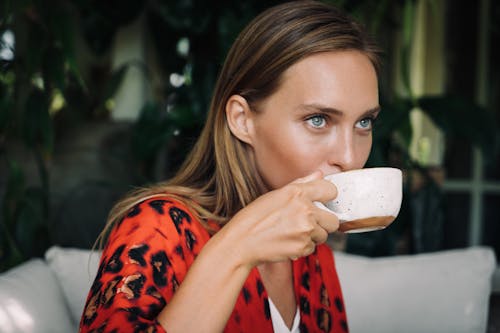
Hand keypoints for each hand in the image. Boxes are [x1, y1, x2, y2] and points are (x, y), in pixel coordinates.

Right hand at [221, 170, 339, 266]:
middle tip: (307, 223)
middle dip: (323, 223)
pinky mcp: (303, 247)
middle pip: (333, 220)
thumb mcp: (276, 194)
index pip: (331, 190)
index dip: (328, 197)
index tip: (323, 202)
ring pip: (323, 235)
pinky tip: (287, 242)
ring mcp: (305, 230)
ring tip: (292, 233)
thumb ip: (302, 184)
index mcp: (298, 193)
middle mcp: (305, 210)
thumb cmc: (254, 218)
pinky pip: (312, 248)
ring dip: (312, 236)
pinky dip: (302, 247)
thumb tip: (319, 175)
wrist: (242, 242)